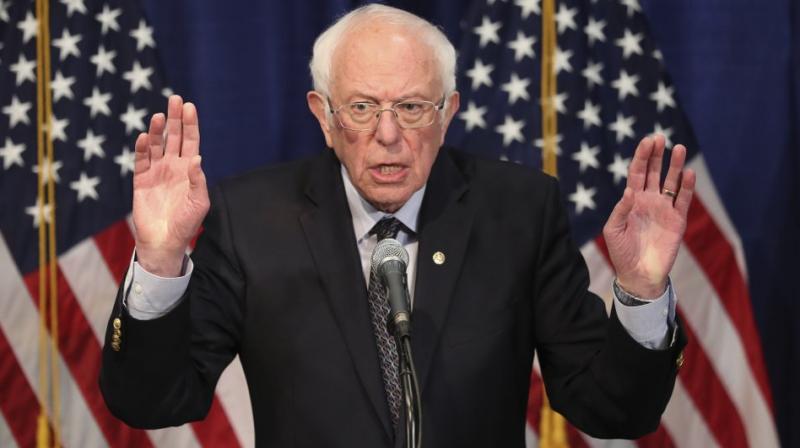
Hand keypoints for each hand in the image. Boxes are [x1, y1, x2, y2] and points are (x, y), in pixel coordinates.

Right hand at [132, 95, 209, 276]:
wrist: (164, 241)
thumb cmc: (186, 223)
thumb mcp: (199, 203)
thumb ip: (198, 180)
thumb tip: (196, 157)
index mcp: (189, 170)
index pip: (191, 141)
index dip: (190, 124)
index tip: (189, 107)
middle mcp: (173, 167)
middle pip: (174, 137)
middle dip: (175, 118)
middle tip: (175, 99)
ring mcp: (157, 172)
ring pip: (156, 145)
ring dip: (158, 130)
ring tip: (159, 116)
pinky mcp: (141, 180)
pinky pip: (141, 160)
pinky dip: (142, 148)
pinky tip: (144, 137)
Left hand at [602, 135, 695, 298]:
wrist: (639, 274)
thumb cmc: (621, 253)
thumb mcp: (613, 231)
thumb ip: (620, 210)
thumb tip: (629, 191)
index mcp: (631, 200)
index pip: (637, 173)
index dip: (642, 157)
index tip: (647, 141)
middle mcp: (649, 200)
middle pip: (654, 172)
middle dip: (657, 155)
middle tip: (660, 138)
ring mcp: (664, 209)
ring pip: (671, 182)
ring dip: (675, 166)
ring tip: (679, 148)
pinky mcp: (677, 220)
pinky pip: (683, 200)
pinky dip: (686, 187)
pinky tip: (688, 173)